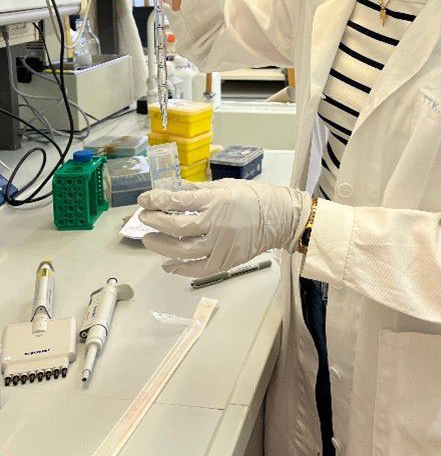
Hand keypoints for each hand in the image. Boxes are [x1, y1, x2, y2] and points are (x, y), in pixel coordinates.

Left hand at [138, 180, 311, 276]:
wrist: (281, 218)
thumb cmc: (253, 197)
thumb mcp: (225, 186)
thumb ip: (197, 191)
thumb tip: (172, 191)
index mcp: (218, 200)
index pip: (181, 200)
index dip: (159, 200)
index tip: (144, 200)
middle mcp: (218, 223)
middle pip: (179, 227)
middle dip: (156, 222)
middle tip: (144, 218)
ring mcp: (222, 245)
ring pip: (184, 251)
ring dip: (162, 246)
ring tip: (149, 240)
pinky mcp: (227, 261)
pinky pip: (199, 270)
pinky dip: (180, 269)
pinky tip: (168, 264)